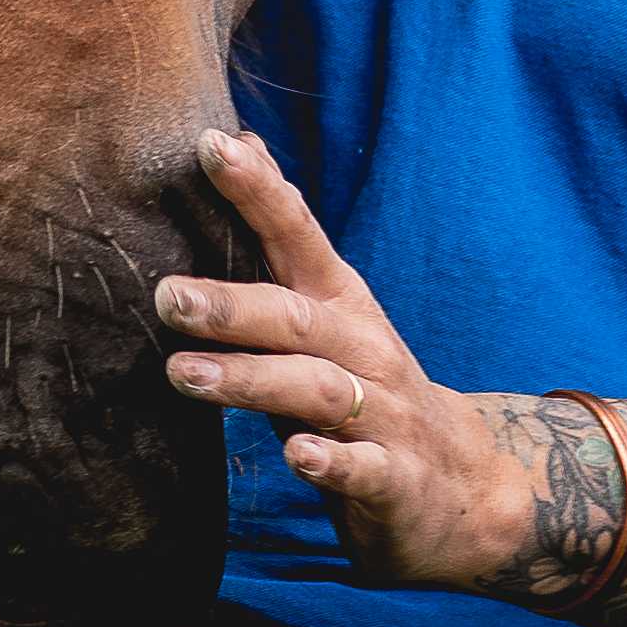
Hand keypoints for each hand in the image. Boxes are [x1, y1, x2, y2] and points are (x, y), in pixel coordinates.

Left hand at [156, 129, 533, 593]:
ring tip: (183, 374)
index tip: (210, 146)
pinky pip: (364, 468)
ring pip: (317, 389)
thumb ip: (280, 237)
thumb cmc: (367, 387)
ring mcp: (385, 414)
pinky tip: (296, 457)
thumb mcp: (327, 310)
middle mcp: (364, 348)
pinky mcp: (395, 478)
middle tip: (167, 296)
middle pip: (296, 317)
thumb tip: (242, 140)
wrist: (459, 486)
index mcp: (341, 301)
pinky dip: (331, 461)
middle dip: (232, 305)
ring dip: (252, 379)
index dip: (257, 189)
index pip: (297, 233)